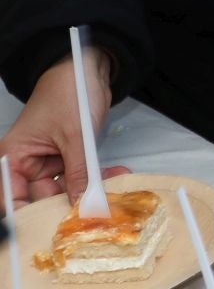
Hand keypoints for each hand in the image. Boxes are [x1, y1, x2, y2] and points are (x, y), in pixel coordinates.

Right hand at [0, 50, 129, 203]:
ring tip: (116, 192)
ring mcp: (48, 162)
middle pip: (42, 199)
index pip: (12, 200)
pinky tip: (116, 177)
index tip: (54, 231)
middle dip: (69, 206)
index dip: (29, 218)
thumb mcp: (75, 136)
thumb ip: (78, 174)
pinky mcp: (68, 157)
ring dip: (89, 191)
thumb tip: (82, 207)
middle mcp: (26, 164)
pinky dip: (96, 178)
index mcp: (13, 159)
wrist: (88, 67)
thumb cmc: (69, 92)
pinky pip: (80, 176)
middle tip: (97, 212)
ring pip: (66, 189)